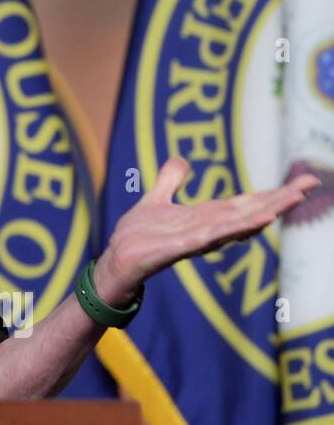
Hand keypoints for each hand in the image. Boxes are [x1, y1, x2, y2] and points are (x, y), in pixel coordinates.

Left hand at [95, 157, 320, 303]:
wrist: (115, 264)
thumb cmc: (138, 237)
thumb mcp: (154, 200)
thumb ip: (169, 181)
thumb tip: (182, 160)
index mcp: (205, 218)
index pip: (245, 202)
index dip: (273, 193)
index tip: (304, 181)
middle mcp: (207, 229)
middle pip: (249, 211)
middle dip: (279, 199)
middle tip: (310, 184)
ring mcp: (195, 240)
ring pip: (236, 223)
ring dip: (264, 211)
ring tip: (291, 199)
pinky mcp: (178, 248)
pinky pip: (210, 237)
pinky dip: (232, 229)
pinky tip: (252, 222)